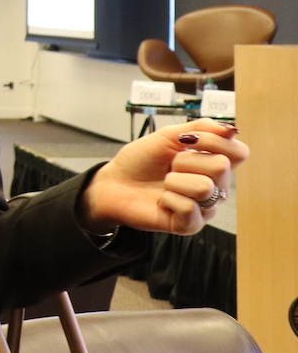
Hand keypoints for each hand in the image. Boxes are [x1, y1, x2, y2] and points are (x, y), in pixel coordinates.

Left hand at [80, 119, 248, 235]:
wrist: (113, 183)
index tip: (186, 140)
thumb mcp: (168, 136)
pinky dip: (168, 199)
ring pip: (204, 187)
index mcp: (214, 163)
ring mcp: (205, 207)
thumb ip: (201, 128)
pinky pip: (189, 208)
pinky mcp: (190, 225)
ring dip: (175, 180)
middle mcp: (215, 186)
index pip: (239, 152)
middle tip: (170, 166)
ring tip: (165, 183)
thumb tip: (231, 128)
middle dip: (186, 161)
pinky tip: (163, 200)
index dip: (215, 141)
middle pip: (221, 167)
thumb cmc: (141, 161)